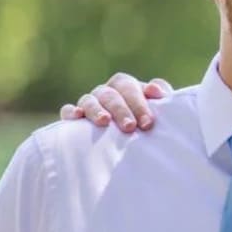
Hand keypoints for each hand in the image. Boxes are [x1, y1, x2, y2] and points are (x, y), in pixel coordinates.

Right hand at [58, 73, 173, 132]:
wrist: (129, 145)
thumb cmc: (147, 125)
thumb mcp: (158, 112)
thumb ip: (163, 100)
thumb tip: (158, 91)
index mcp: (126, 87)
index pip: (129, 86)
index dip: (139, 101)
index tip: (148, 122)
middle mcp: (106, 92)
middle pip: (111, 94)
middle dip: (121, 110)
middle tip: (131, 127)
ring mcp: (89, 103)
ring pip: (89, 100)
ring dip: (96, 109)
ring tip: (104, 121)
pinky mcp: (75, 116)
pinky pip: (68, 110)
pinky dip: (71, 112)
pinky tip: (76, 117)